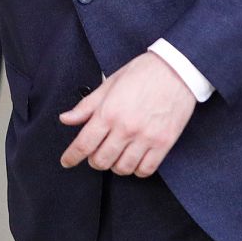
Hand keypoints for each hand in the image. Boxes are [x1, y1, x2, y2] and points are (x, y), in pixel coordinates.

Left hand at [59, 52, 197, 175]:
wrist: (176, 70)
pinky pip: (146, 169)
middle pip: (101, 161)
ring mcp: (146, 138)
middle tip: (94, 154)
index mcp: (108, 112)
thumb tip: (65, 119)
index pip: (83, 144)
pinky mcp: (164, 143)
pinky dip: (136, 169)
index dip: (71, 157)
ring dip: (115, 166)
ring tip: (115, 155)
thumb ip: (86, 106)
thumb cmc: (141, 74)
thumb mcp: (108, 85)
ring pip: (123, 168)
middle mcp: (125, 128)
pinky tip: (133, 159)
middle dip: (93, 161)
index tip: (66, 162)